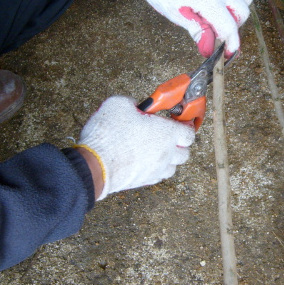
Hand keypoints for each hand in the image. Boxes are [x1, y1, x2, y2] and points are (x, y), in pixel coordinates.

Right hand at [77, 96, 194, 199]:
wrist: (94, 165)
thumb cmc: (109, 134)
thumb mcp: (119, 104)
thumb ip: (134, 103)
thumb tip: (136, 107)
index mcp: (167, 133)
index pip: (189, 132)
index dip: (184, 126)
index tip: (177, 121)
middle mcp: (166, 154)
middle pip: (185, 153)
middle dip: (179, 144)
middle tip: (166, 135)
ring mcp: (156, 170)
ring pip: (173, 167)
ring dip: (169, 158)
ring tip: (155, 149)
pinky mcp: (144, 181)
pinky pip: (158, 176)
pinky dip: (156, 169)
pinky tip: (145, 161)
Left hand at [127, 0, 252, 56]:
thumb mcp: (176, 14)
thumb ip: (197, 31)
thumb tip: (208, 49)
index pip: (229, 27)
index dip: (231, 43)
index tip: (229, 52)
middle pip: (242, 12)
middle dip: (234, 26)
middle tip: (219, 31)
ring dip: (238, 9)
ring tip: (222, 13)